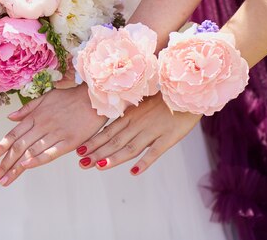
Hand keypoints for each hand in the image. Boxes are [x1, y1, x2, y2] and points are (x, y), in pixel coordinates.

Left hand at [0, 84, 107, 186]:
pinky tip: (26, 166)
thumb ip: (27, 108)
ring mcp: (55, 134)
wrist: (94, 97)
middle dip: (4, 164)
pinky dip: (37, 159)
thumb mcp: (46, 97)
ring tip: (4, 181)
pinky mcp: (69, 141)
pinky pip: (51, 152)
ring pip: (31, 152)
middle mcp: (42, 126)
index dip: (1, 147)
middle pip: (19, 147)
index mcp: (35, 117)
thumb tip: (10, 118)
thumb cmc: (71, 97)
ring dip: (16, 168)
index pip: (14, 134)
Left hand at [77, 93, 200, 174]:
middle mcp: (138, 124)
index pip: (107, 132)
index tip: (79, 151)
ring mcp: (153, 131)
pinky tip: (134, 172)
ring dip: (114, 158)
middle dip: (97, 153)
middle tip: (81, 164)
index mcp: (130, 116)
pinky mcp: (169, 137)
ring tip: (99, 167)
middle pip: (114, 141)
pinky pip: (155, 151)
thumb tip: (111, 127)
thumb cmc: (163, 99)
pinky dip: (145, 162)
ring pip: (130, 147)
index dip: (93, 142)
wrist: (187, 94)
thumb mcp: (140, 105)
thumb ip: (127, 116)